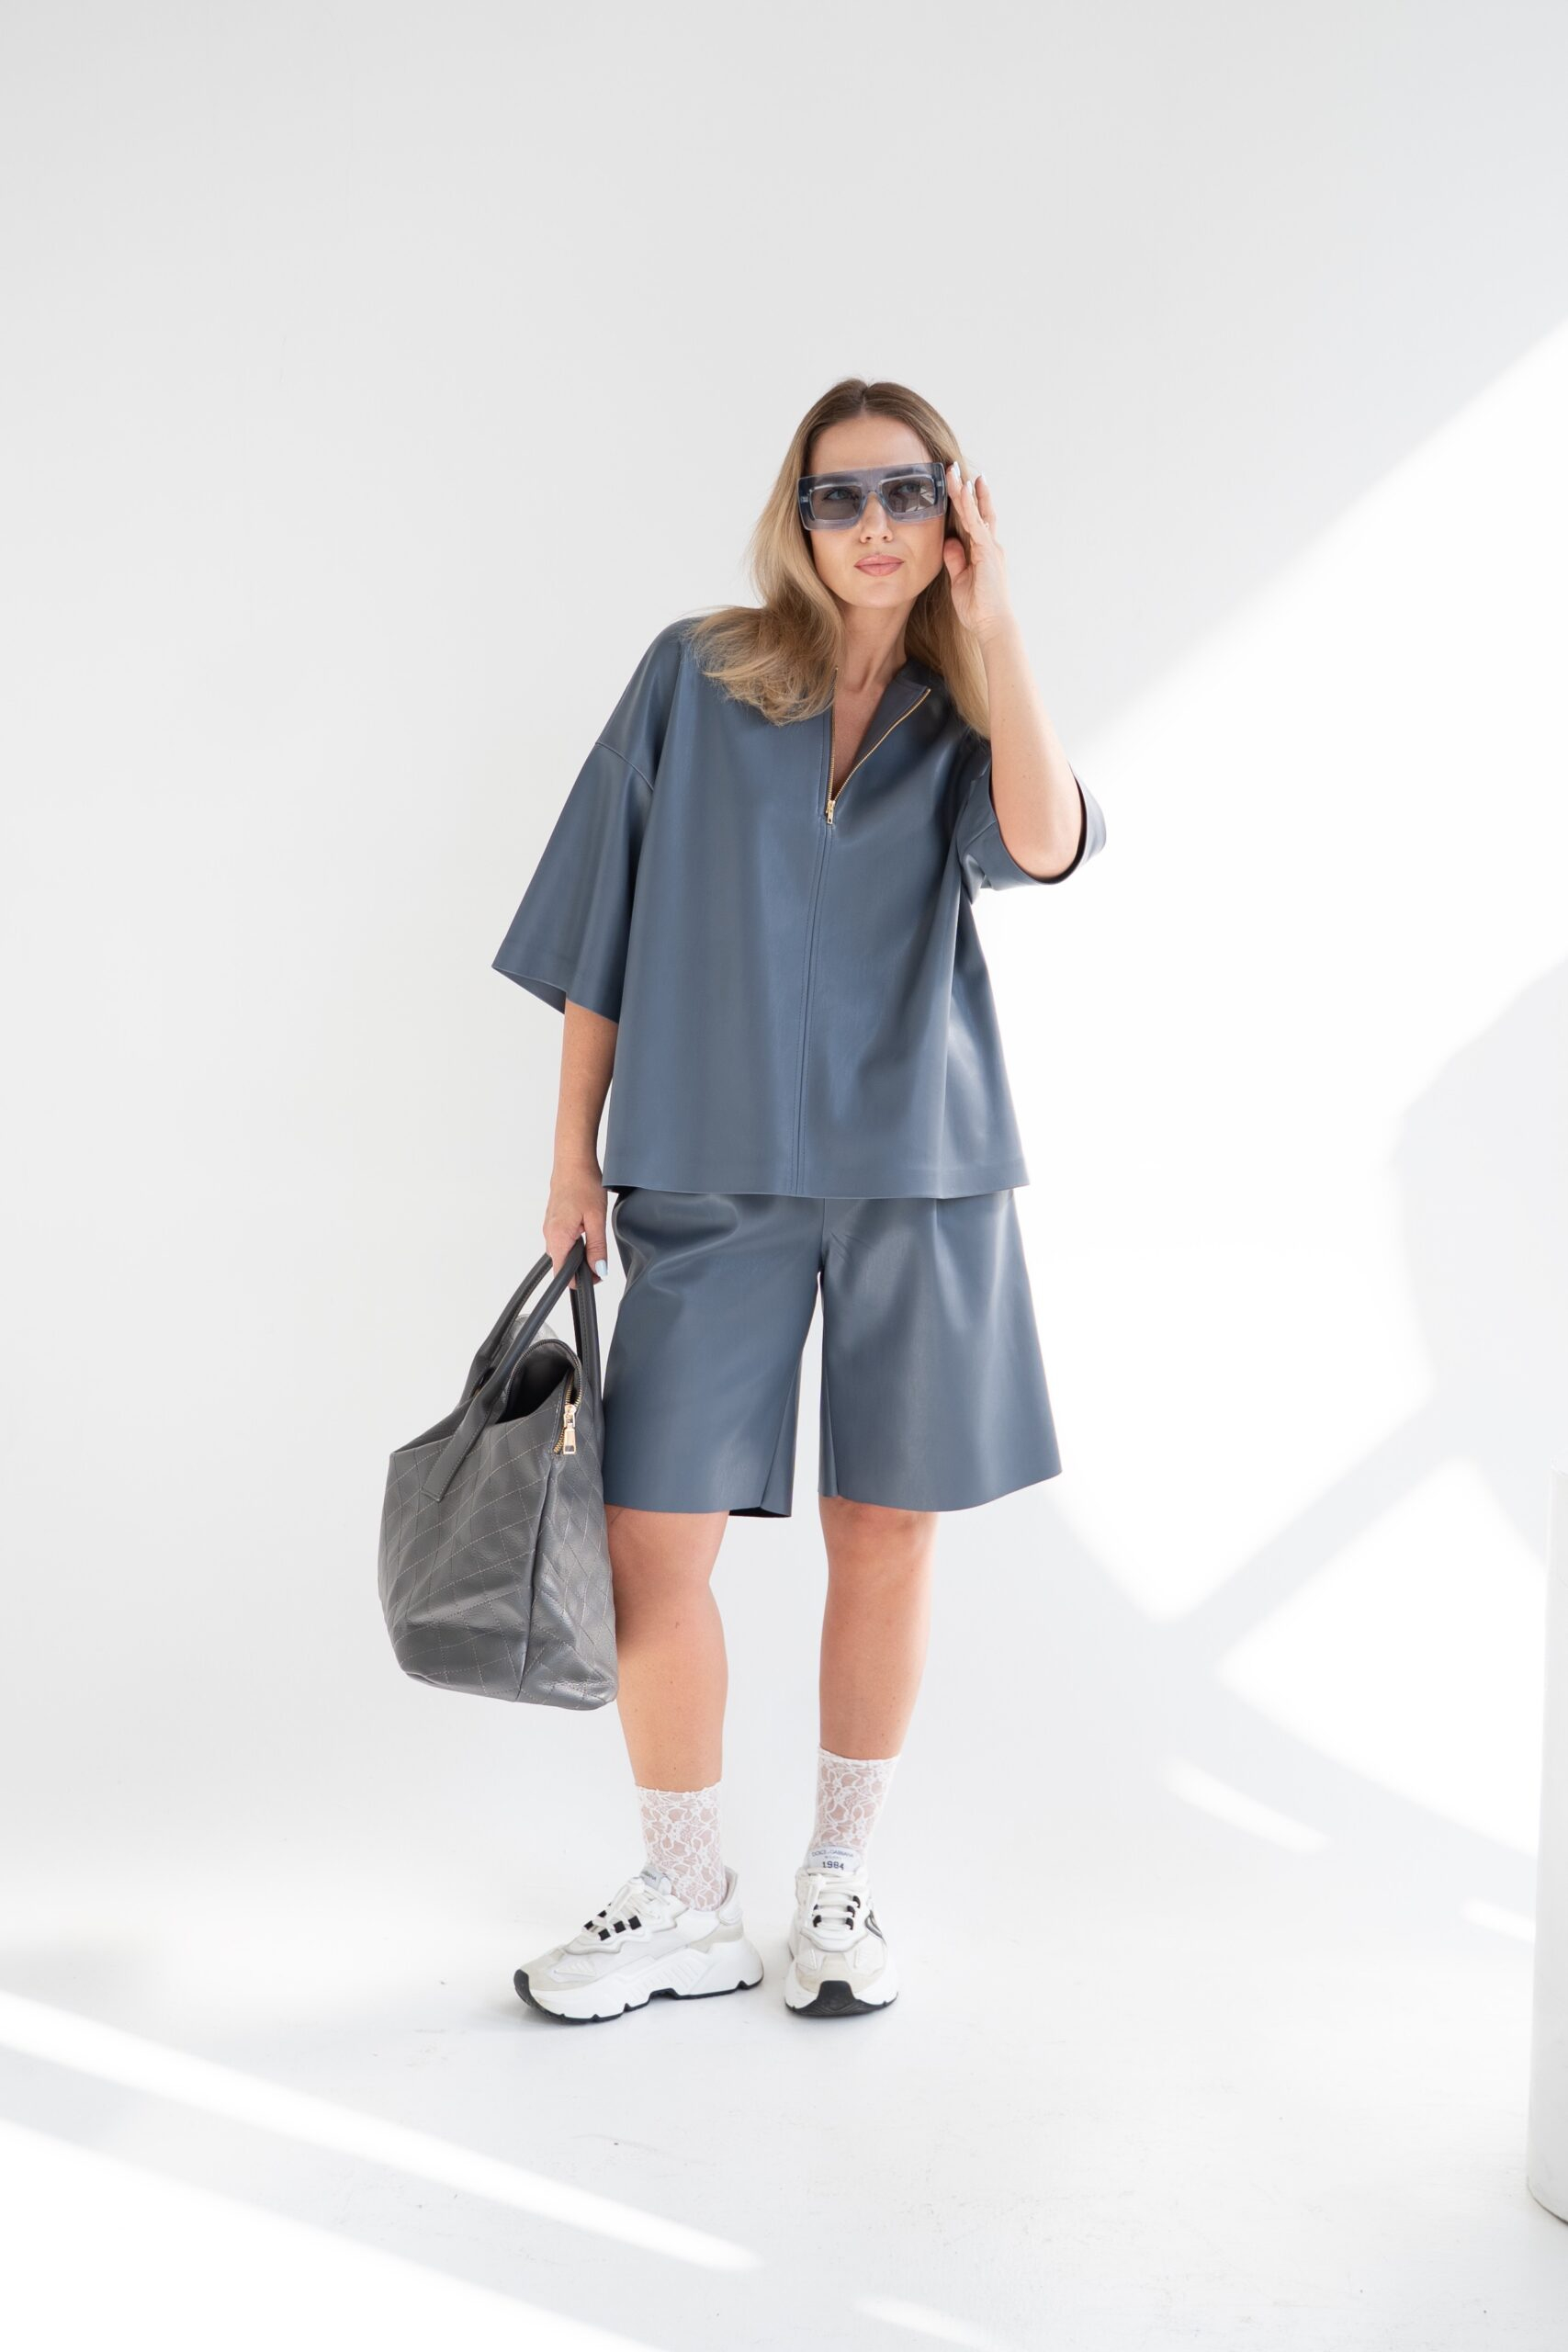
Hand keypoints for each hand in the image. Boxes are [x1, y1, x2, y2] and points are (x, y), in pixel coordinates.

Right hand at [545, 1161, 608, 1291]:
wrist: (572, 1162)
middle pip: (563, 1265)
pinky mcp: (552, 1222)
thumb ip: (597, 1247)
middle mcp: (549, 1235)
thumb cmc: (583, 1184)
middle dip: (582, 1266)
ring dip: (579, 1252)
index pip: (562, 1275)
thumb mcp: (596, 1219)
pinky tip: (585, 1227)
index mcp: (558, 1237)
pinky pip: (562, 1240)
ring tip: (594, 1235)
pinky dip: (574, 1241)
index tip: (597, 1273)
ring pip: (563, 1253)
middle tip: (601, 1253)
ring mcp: (549, 1228)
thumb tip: (599, 1270)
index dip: (581, 1280)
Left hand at [941, 462, 1013, 642]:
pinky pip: (976, 524)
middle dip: (967, 488)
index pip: (973, 520)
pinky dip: (969, 507)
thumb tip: (948, 543)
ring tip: (954, 471)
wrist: (992, 624)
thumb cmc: (978, 608)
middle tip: (955, 468)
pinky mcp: (987, 552)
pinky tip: (962, 492)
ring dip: (964, 491)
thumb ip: (955, 561)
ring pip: (976, 512)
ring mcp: (990, 547)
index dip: (966, 502)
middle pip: (977, 509)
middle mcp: (990, 545)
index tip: (958, 484)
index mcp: (983, 551)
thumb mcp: (960, 581)